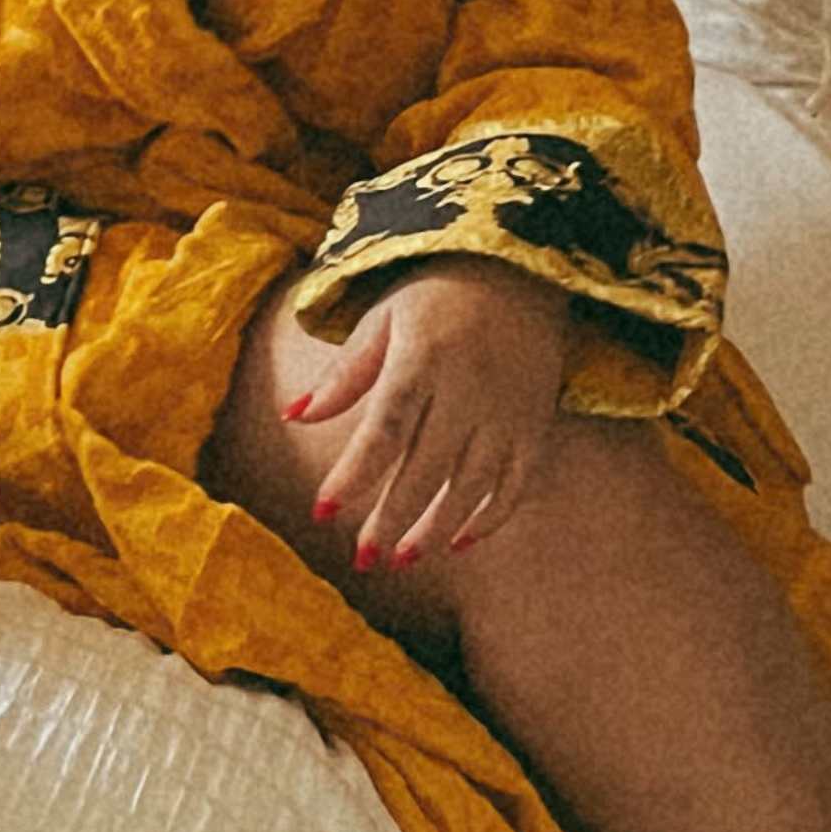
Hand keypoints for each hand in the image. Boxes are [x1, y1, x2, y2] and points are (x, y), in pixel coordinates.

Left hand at [283, 260, 569, 572]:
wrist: (520, 272)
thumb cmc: (436, 299)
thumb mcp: (383, 320)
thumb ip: (344, 374)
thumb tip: (294, 416)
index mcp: (423, 358)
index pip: (384, 427)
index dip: (354, 473)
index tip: (323, 511)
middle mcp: (468, 389)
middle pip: (426, 468)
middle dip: (391, 519)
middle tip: (363, 558)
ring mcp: (507, 412)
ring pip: (472, 485)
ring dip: (436, 528)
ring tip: (403, 559)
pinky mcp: (536, 426)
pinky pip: (517, 485)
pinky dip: (491, 518)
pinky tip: (458, 541)